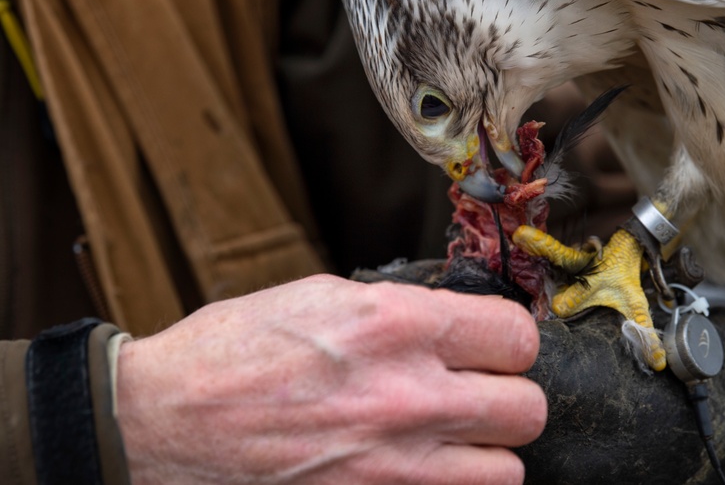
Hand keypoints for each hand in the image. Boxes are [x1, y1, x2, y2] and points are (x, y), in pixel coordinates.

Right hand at [115, 275, 545, 483]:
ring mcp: (393, 468)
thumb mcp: (322, 297)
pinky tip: (417, 469)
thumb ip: (401, 309)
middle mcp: (406, 398)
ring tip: (451, 439)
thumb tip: (455, 321)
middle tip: (478, 393)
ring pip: (506, 471)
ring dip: (486, 454)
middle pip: (526, 409)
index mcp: (394, 326)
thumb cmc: (231, 353)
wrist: (159, 424)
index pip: (516, 336)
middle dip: (508, 397)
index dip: (508, 340)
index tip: (494, 346)